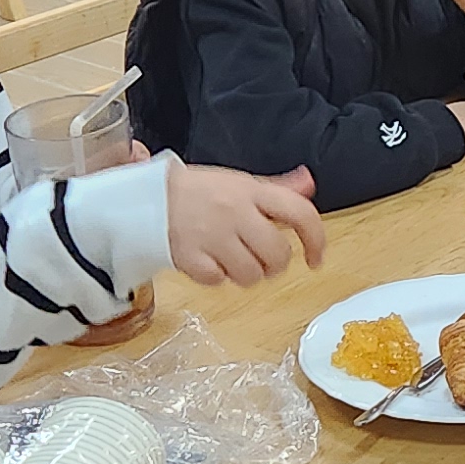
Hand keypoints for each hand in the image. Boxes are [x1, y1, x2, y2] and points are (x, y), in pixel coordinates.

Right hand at [164, 163, 324, 282]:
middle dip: (275, 264)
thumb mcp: (239, 182)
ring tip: (234, 260)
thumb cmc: (198, 192)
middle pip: (277, 254)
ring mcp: (212, 236)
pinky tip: (210, 262)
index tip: (316, 257)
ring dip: (248, 274)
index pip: (300, 214)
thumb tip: (308, 184)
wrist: (148, 198)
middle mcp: (235, 213)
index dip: (316, 239)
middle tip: (263, 259)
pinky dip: (217, 277)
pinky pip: (219, 281)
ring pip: (252, 275)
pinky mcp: (190, 258)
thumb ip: (276, 188)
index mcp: (251, 191)